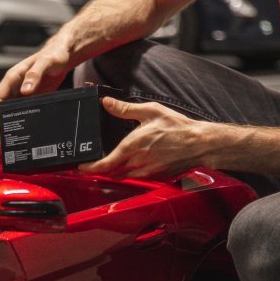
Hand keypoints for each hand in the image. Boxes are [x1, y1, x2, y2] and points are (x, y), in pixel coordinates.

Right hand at [0, 38, 73, 131]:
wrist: (64, 55)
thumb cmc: (53, 54)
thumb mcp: (45, 62)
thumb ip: (34, 75)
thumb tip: (25, 90)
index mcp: (13, 78)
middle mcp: (15, 86)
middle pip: (2, 108)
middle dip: (1, 122)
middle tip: (5, 138)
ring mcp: (23, 93)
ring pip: (12, 111)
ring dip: (12, 124)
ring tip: (13, 139)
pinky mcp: (32, 98)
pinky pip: (24, 112)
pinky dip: (24, 121)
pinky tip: (27, 131)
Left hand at [78, 97, 212, 178]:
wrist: (199, 144)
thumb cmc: (177, 127)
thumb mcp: (149, 111)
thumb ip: (124, 109)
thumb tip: (106, 102)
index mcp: (131, 147)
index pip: (104, 165)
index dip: (89, 169)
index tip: (80, 168)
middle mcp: (136, 163)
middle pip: (109, 173)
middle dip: (98, 170)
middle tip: (89, 165)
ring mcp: (145, 173)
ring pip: (121, 176)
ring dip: (112, 172)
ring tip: (106, 164)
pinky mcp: (153, 177)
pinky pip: (134, 178)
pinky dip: (127, 173)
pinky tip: (128, 164)